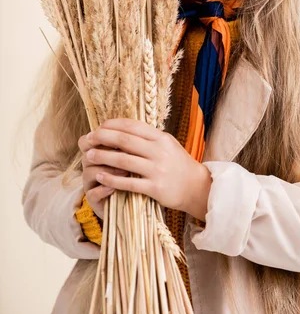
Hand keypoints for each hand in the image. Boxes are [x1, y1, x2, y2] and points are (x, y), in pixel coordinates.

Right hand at [78, 130, 129, 219]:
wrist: (131, 199)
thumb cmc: (133, 172)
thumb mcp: (132, 156)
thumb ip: (131, 142)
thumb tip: (141, 126)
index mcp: (97, 151)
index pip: (90, 139)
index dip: (103, 136)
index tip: (124, 135)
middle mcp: (91, 165)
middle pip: (89, 154)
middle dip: (107, 152)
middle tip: (126, 152)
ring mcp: (90, 183)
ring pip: (90, 172)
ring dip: (108, 170)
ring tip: (125, 171)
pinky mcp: (93, 200)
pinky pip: (92, 194)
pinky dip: (102, 190)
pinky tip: (113, 188)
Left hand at [79, 118, 211, 220]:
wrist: (197, 187)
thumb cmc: (178, 164)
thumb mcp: (167, 144)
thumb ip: (148, 137)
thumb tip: (123, 128)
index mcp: (161, 137)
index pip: (132, 125)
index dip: (112, 125)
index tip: (98, 127)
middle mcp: (159, 151)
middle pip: (125, 140)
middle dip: (103, 138)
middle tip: (88, 139)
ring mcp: (157, 170)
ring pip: (124, 160)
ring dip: (104, 157)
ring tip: (90, 156)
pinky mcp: (155, 188)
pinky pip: (129, 183)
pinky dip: (112, 179)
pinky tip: (100, 176)